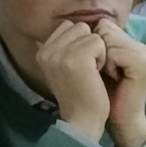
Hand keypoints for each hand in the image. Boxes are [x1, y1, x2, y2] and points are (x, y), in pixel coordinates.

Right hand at [29, 13, 113, 140]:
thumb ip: (67, 46)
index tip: (83, 65)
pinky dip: (103, 57)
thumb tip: (80, 25)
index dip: (82, 42)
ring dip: (98, 51)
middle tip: (88, 69)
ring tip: (91, 72)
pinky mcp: (75, 58)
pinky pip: (98, 42)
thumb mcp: (66, 67)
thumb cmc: (81, 95)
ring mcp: (59, 53)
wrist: (82, 120)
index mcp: (42, 51)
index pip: (68, 26)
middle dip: (91, 44)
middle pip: (80, 26)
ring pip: (90, 33)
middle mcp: (46, 50)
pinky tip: (96, 74)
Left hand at [96, 19, 145, 146]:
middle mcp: (139, 46)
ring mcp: (143, 55)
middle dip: (94, 47)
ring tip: (104, 74)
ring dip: (99, 56)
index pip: (104, 24)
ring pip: (109, 37)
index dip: (90, 41)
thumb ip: (90, 44)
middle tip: (98, 70)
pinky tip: (111, 77)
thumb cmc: (98, 94)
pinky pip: (115, 51)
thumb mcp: (92, 64)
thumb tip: (72, 26)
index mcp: (129, 44)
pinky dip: (107, 64)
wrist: (115, 121)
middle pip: (106, 27)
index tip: (92, 63)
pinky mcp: (142, 66)